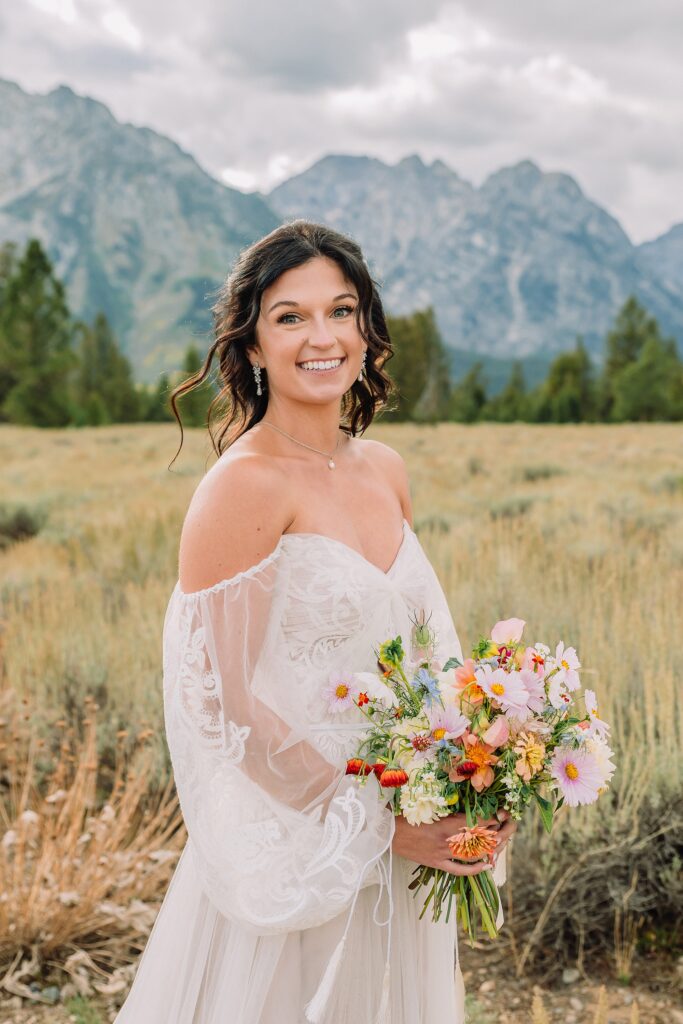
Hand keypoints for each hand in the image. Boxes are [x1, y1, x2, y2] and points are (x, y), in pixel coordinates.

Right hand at [391, 808, 515, 876]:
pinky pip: (459, 870)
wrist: (387, 832)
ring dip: (491, 850)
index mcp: (445, 823)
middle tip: (509, 827)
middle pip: (479, 840)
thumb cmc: (405, 814)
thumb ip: (447, 807)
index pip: (476, 822)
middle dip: (498, 833)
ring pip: (474, 856)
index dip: (493, 817)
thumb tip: (467, 803)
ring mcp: (443, 854)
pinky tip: (487, 866)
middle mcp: (447, 841)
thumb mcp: (427, 806)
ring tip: (502, 842)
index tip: (503, 812)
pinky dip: (475, 869)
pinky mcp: (437, 863)